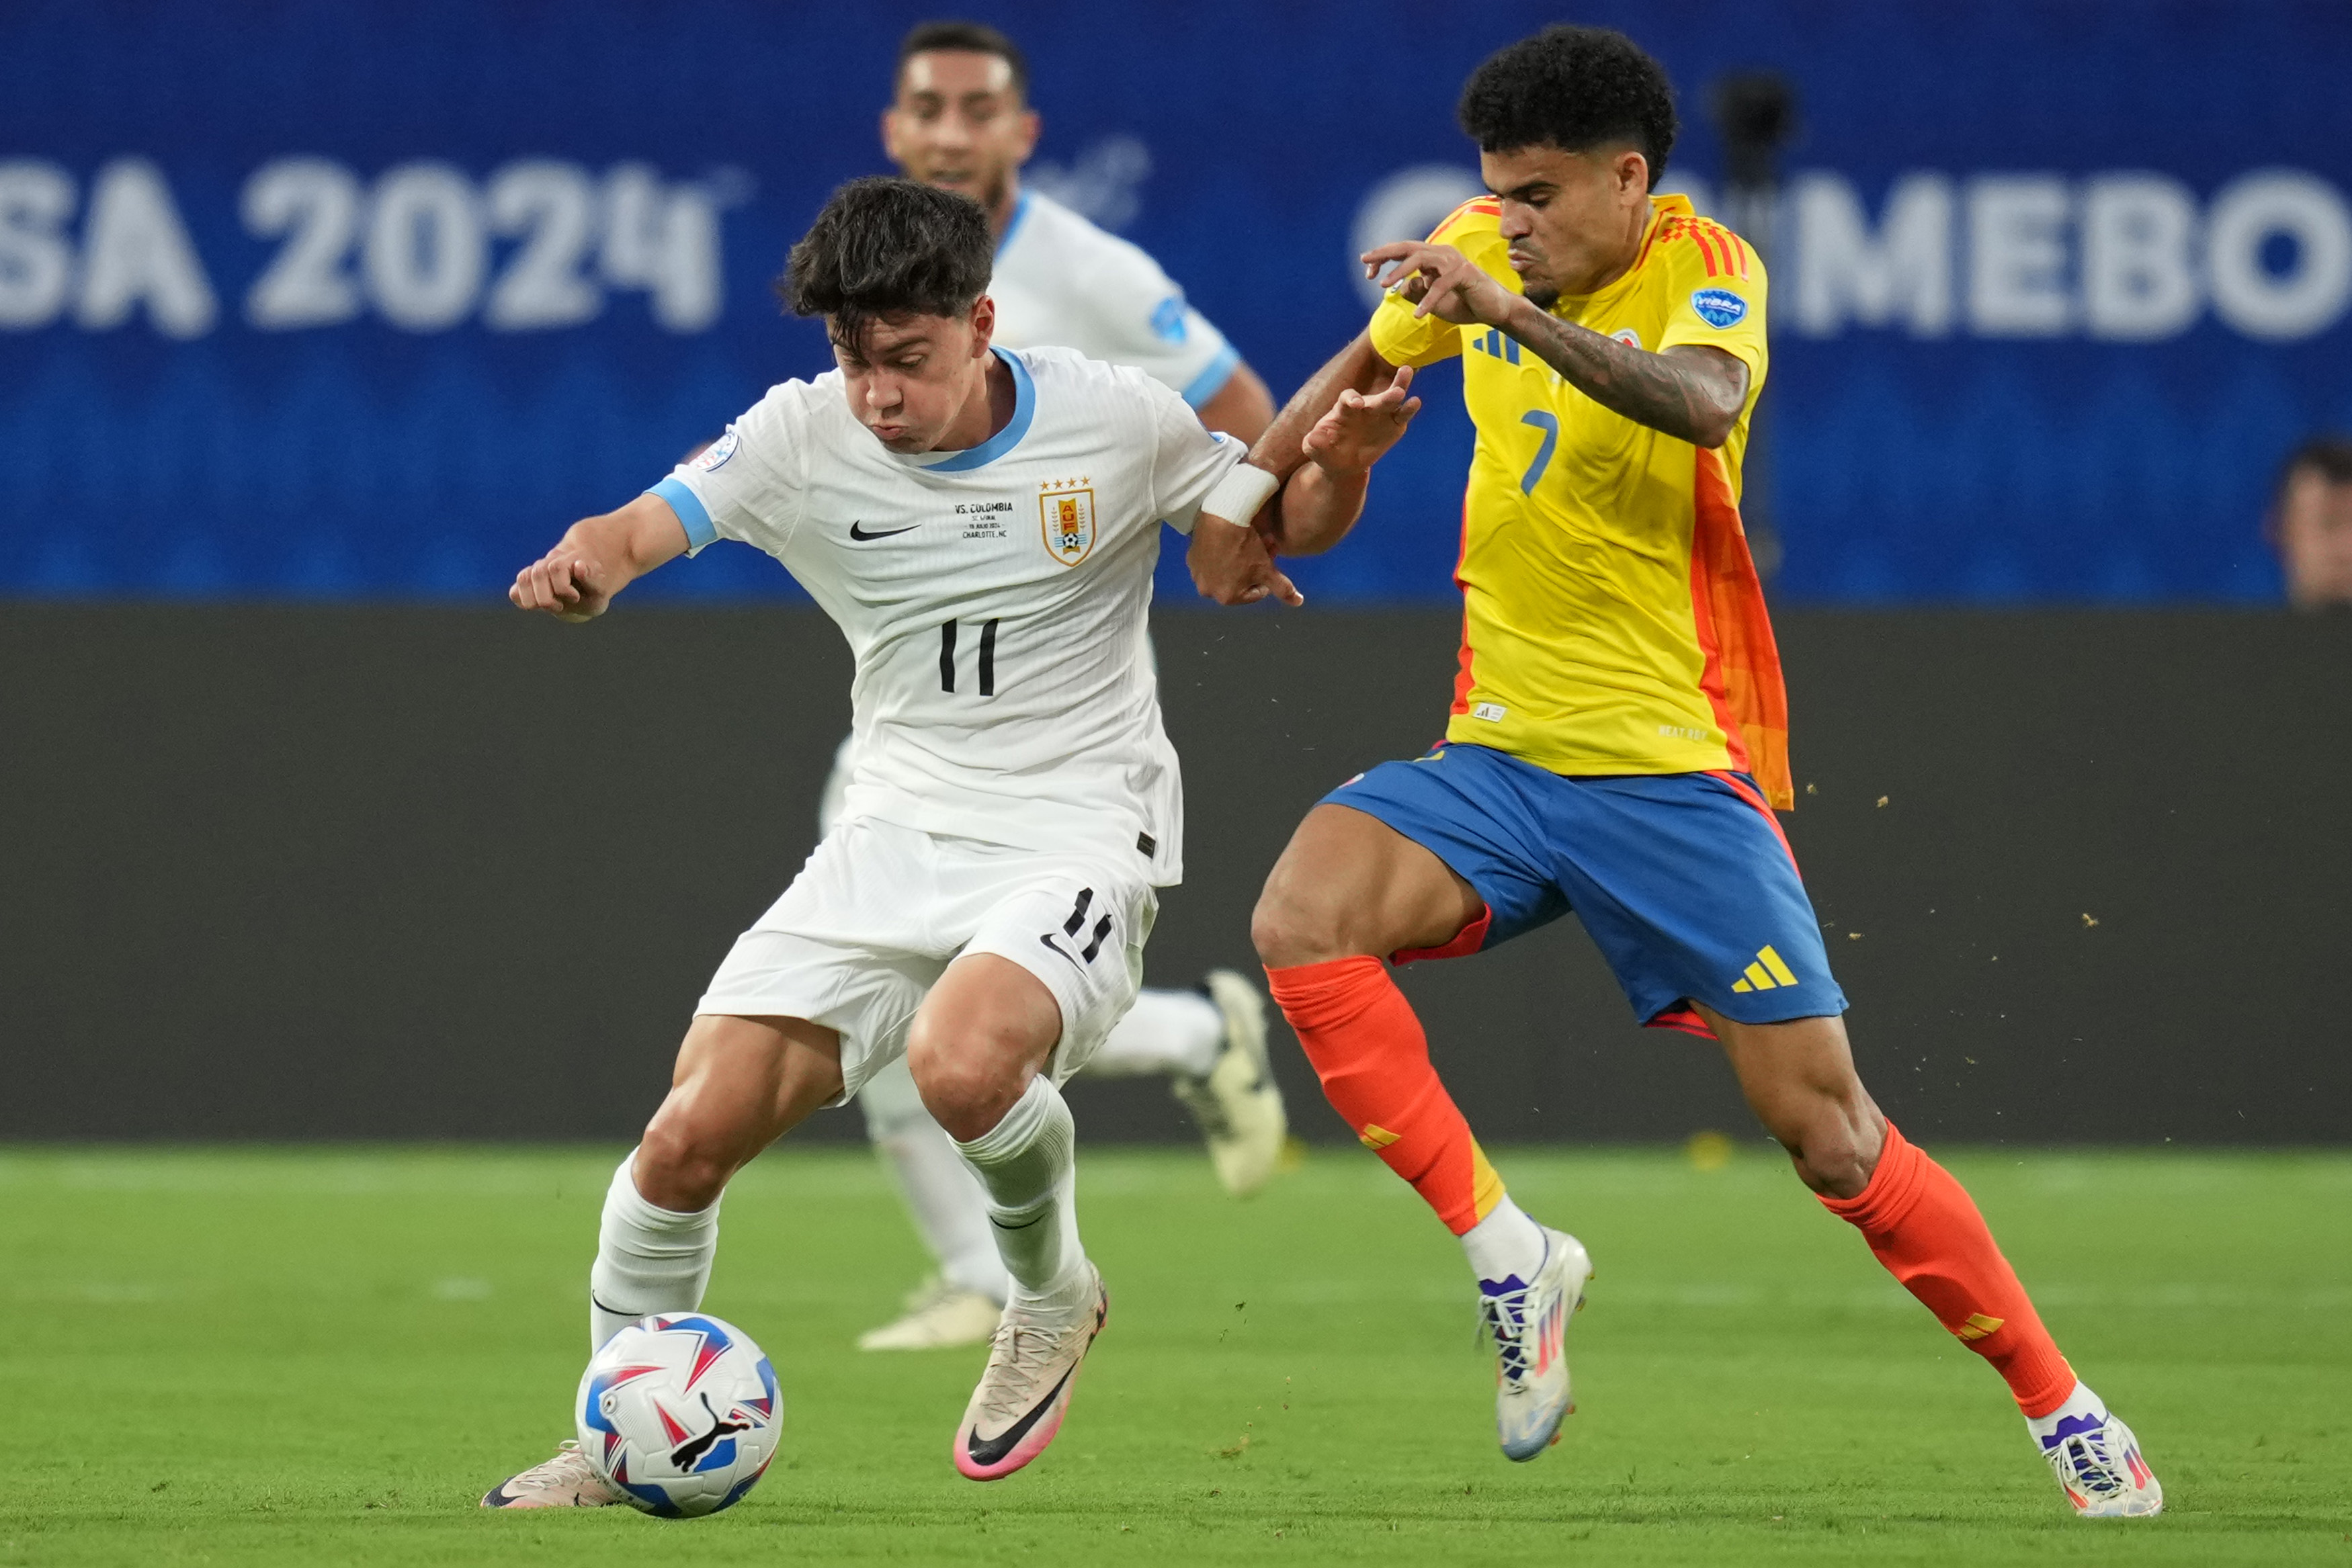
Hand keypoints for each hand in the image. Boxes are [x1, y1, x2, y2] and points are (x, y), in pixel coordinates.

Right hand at [509, 544, 610, 621]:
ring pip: (523, 578)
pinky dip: (523, 601)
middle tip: (560, 606)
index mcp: (570, 561)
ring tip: (550, 606)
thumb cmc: (592, 593)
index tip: (575, 597)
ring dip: (534, 601)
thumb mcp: (600, 591)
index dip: (563, 588)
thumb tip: (578, 566)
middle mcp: (551, 562)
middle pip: (538, 573)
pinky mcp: (527, 584)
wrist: (584, 594)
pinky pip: (514, 592)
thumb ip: (593, 580)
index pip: (556, 568)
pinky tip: (537, 606)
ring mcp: (536, 571)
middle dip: (547, 598)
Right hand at [1188, 515, 1303, 607]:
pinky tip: (1230, 538)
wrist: (1223, 518)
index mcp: (1226, 597)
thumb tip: (1298, 602)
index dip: (1266, 576)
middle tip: (1263, 548)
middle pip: (1238, 582)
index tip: (1269, 561)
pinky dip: (1221, 552)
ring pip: (1224, 570)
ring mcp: (1196, 573)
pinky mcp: (1190, 556)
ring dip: (1237, 560)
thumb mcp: (1267, 569)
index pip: (1255, 592)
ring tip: (1247, 542)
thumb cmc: (1246, 547)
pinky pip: (1211, 558)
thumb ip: (1282, 589)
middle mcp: (1207, 590)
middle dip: (1252, 568)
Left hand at [1301, 364, 1420, 475]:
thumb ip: (1314, 443)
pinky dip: (1409, 408)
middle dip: (1385, 395)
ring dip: (1399, 386)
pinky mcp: (1394, 424)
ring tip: (1407, 374)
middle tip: (1397, 392)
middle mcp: (1365, 406)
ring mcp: (1381, 413)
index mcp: (1344, 409)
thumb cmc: (1326, 452)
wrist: (1343, 464)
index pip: (1348, 397)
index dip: (1352, 399)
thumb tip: (1313, 438)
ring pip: (1392, 398)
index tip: (1356, 404)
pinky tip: (1415, 402)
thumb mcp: (1315, 449)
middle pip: (1375, 396)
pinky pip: (1403, 415)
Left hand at [1362, 241, 1515, 326]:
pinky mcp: (1465, 274)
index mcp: (1434, 257)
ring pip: (1422, 260)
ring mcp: (1454, 261)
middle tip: (1365, 261)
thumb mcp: (1432, 301)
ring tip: (1384, 285)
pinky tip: (1418, 314)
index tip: (1366, 269)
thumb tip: (1401, 287)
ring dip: (1400, 271)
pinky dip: (1428, 300)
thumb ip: (1416, 292)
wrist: (1495, 310)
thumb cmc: (1464, 303)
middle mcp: (1443, 254)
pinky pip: (1441, 285)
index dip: (1384, 257)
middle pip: (1409, 248)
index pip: (1404, 251)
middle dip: (1385, 253)